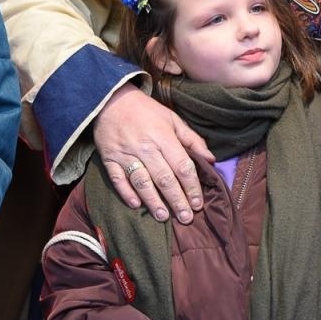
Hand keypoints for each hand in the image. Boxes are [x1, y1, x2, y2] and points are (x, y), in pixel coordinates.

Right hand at [94, 85, 211, 223]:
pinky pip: (118, 179)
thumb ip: (192, 140)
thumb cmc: (146, 111)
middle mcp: (145, 148)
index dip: (192, 187)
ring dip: (153, 201)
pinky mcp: (109, 159)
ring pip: (142, 182)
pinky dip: (126, 193)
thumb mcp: (172, 119)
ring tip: (164, 216)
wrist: (110, 100)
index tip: (198, 203)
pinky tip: (136, 205)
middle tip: (186, 218)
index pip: (182, 166)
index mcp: (163, 137)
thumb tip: (211, 159)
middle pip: (164, 178)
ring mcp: (126, 154)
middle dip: (177, 200)